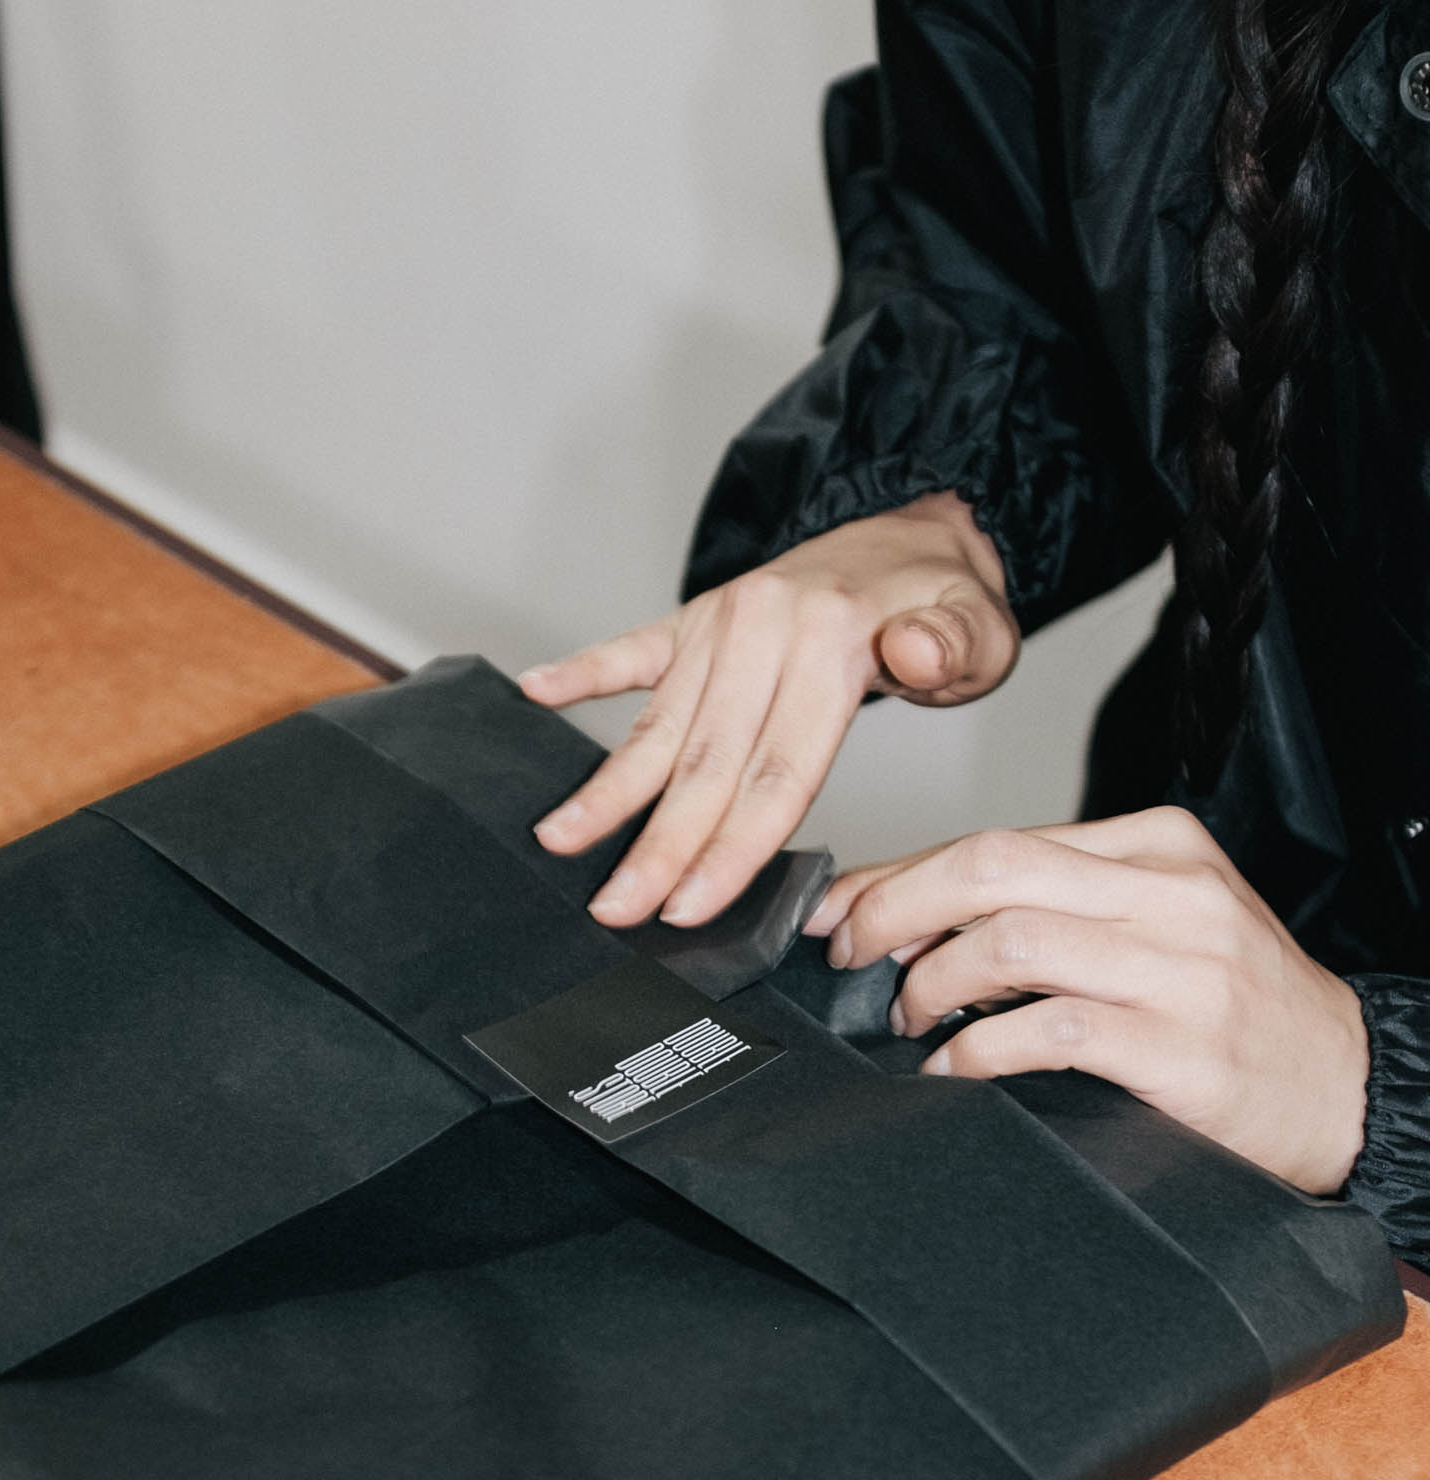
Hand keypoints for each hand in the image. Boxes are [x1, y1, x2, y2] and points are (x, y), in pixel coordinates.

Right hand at [520, 495, 1017, 928]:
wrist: (914, 537)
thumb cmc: (942, 605)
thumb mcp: (982, 628)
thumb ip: (952, 647)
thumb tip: (914, 651)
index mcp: (830, 643)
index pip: (775, 771)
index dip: (730, 847)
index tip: (691, 904)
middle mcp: (763, 629)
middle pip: (704, 761)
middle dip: (656, 844)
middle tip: (615, 906)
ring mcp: (722, 621)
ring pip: (658, 723)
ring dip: (607, 788)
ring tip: (560, 838)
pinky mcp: (696, 617)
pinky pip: (630, 649)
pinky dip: (580, 673)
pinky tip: (534, 694)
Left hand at [804, 805, 1369, 1194]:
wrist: (1347, 1086)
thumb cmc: (1235, 1010)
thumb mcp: (1157, 927)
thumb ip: (1056, 909)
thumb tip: (913, 919)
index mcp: (1158, 846)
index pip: (999, 840)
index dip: (901, 874)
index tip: (840, 908)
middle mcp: (1171, 892)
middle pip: (991, 868)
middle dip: (895, 910)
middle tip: (851, 957)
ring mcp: (1181, 968)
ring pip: (1010, 939)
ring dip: (931, 982)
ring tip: (909, 1019)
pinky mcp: (1180, 1046)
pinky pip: (1047, 1030)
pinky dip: (975, 1052)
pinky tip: (951, 1073)